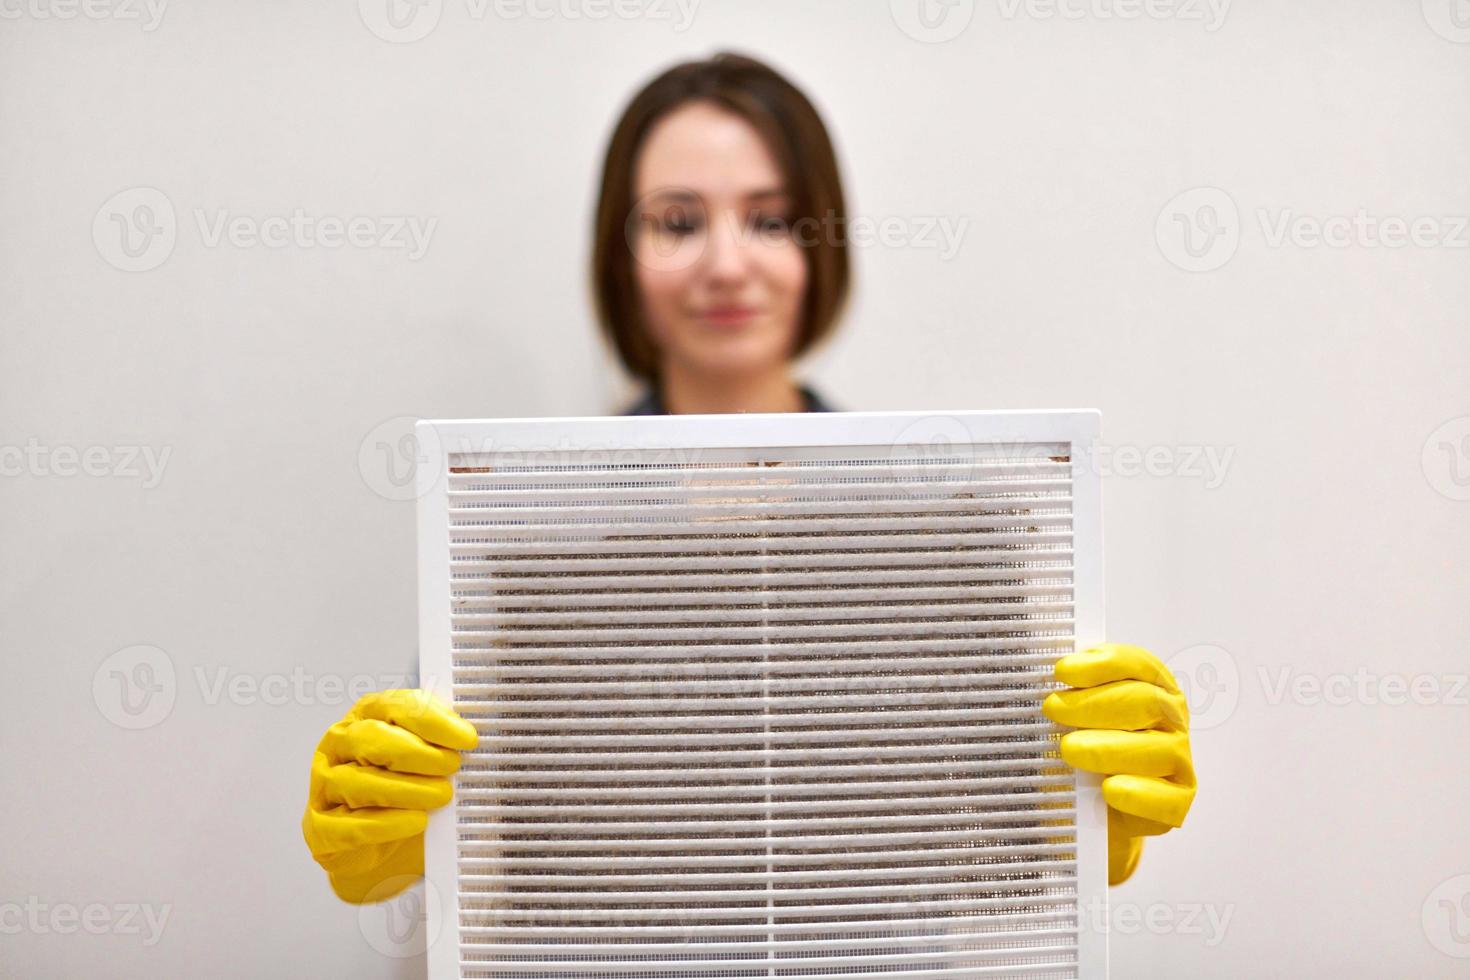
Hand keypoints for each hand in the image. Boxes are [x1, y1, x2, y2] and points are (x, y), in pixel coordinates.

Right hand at [301, 689, 477, 903]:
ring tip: (440, 796)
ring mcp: (324, 785)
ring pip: (358, 782)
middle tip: (452, 767)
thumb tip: (472, 735)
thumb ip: (442, 740)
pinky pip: (349, 825)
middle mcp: (339, 744)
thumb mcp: (425, 758)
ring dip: (406, 789)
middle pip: (372, 739)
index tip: (466, 738)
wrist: (381, 845)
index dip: (434, 721)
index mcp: (366, 716)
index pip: (397, 706)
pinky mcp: (321, 827)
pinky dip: (386, 824)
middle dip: (418, 753)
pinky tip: (415, 821)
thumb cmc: (403, 791)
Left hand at [1041, 643, 1195, 884]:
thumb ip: (1065, 696)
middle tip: (1053, 709)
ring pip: (1157, 750)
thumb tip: (1033, 676)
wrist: (1091, 814)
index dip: (1101, 664)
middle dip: (1094, 703)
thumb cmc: (1082, 755)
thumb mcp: (1069, 721)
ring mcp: (1178, 763)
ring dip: (1108, 747)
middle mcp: (1171, 721)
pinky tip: (1108, 789)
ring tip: (1070, 749)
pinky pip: (1167, 800)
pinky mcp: (1177, 804)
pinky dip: (1138, 794)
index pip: (1137, 664)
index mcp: (1151, 688)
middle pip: (1146, 701)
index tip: (1061, 671)